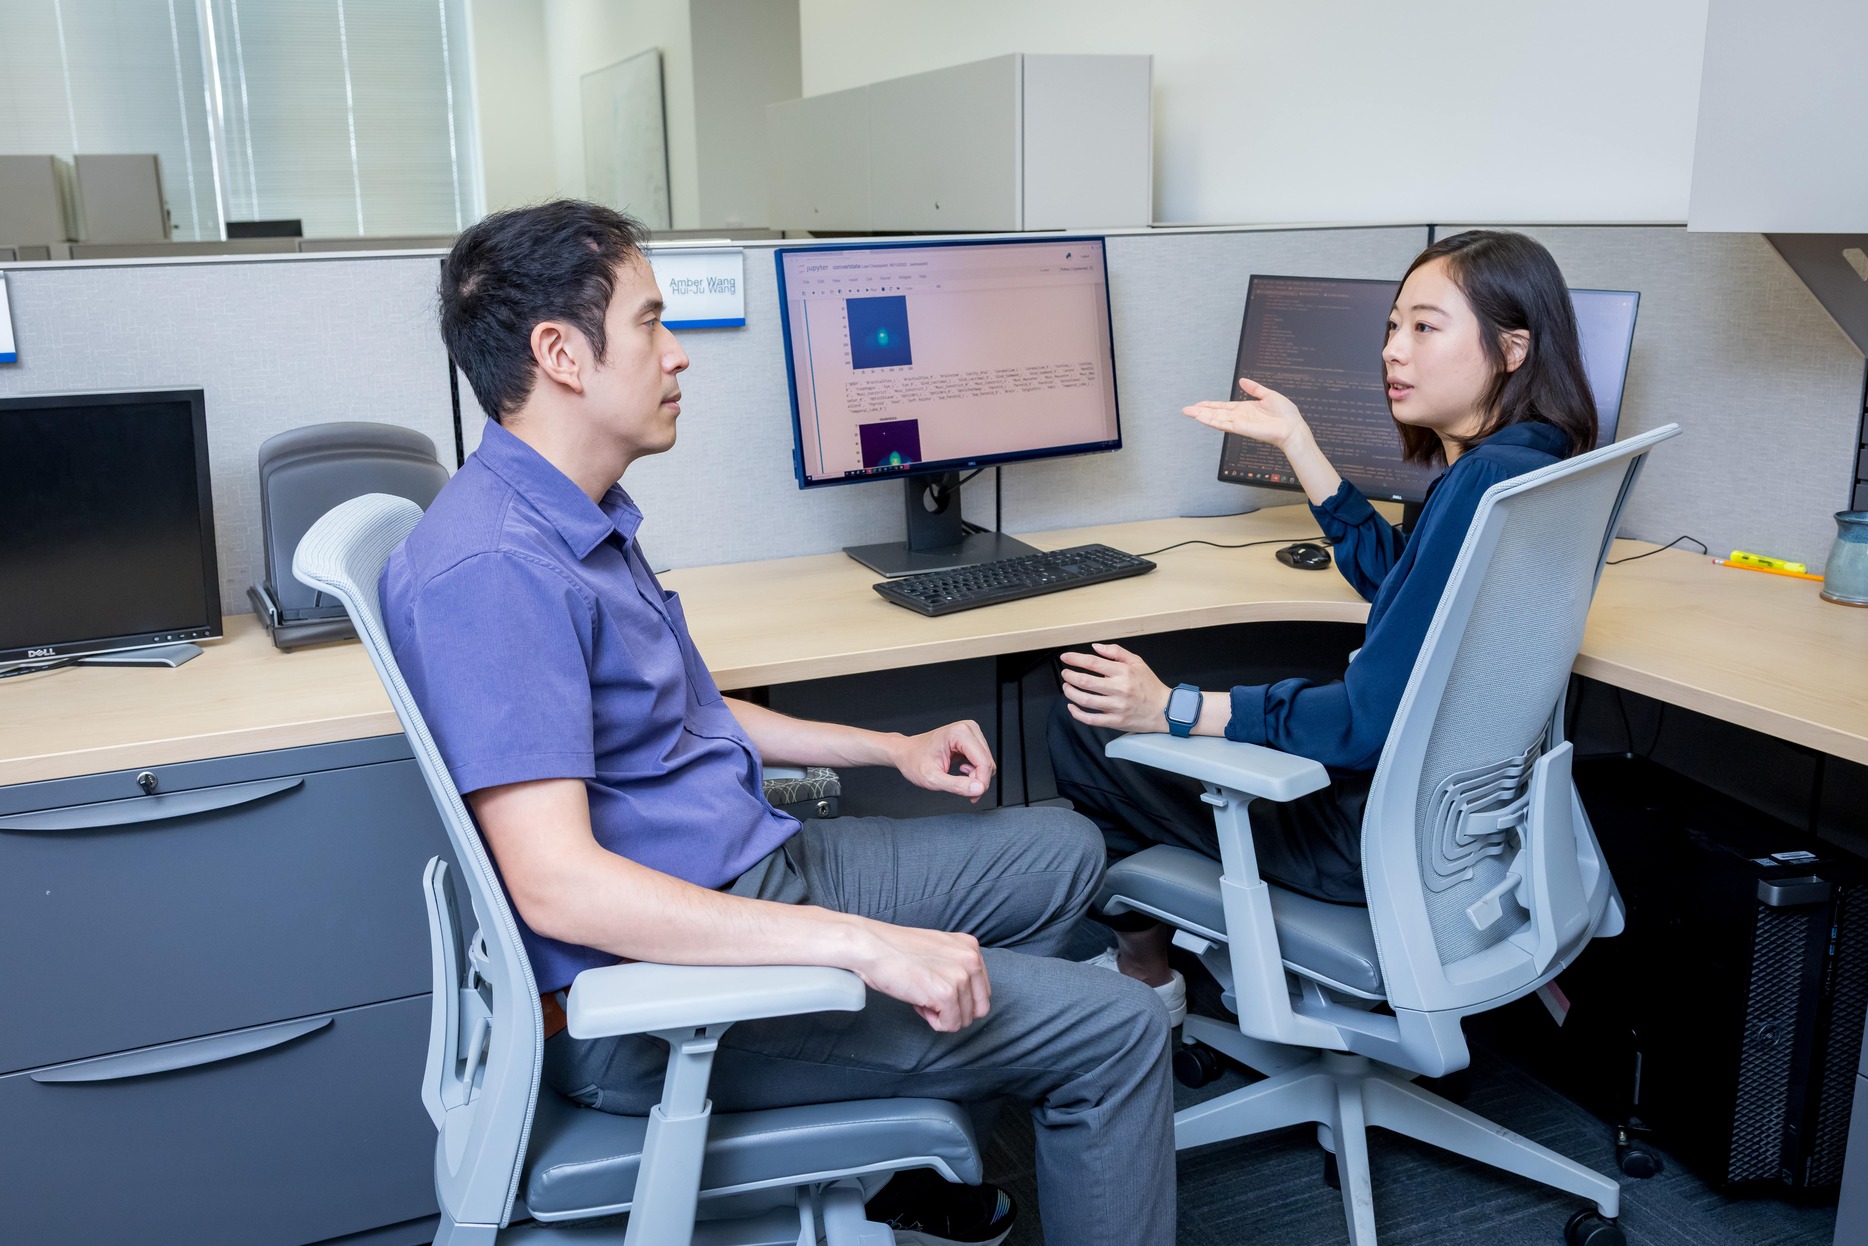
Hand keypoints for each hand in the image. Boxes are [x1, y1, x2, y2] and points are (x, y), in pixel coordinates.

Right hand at [850, 920, 990, 1030]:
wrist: (871, 947)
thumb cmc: (897, 950)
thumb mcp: (939, 950)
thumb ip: (957, 967)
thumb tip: (966, 1000)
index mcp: (971, 947)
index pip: (982, 991)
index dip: (958, 998)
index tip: (935, 987)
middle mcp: (971, 959)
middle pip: (979, 1008)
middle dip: (954, 1010)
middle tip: (929, 996)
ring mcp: (960, 976)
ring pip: (964, 1019)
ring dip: (940, 1015)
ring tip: (920, 994)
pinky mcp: (946, 993)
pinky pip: (949, 1025)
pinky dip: (933, 1021)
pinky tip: (917, 1002)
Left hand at [889, 720, 994, 801]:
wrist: (906, 753)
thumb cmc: (914, 761)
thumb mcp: (932, 779)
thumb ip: (956, 785)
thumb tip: (979, 789)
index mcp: (960, 733)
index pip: (984, 762)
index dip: (981, 783)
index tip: (972, 796)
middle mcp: (968, 729)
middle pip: (987, 762)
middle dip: (978, 781)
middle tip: (961, 789)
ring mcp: (971, 733)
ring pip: (987, 763)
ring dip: (976, 777)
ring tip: (958, 780)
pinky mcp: (972, 740)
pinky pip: (983, 761)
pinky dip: (975, 772)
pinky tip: (961, 772)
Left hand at [1058, 642, 1171, 732]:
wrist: (1165, 709)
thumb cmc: (1149, 685)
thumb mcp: (1137, 662)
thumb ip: (1116, 652)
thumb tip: (1095, 647)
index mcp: (1123, 672)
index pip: (1093, 663)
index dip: (1075, 659)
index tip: (1065, 658)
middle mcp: (1119, 689)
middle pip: (1085, 681)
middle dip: (1070, 676)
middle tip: (1065, 673)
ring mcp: (1117, 707)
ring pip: (1085, 700)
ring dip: (1070, 692)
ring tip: (1066, 687)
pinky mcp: (1116, 721)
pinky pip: (1091, 719)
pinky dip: (1077, 713)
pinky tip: (1071, 707)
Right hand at [1183, 377, 1312, 451]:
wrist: (1292, 427)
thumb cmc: (1285, 414)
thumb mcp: (1268, 395)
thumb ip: (1254, 388)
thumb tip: (1242, 380)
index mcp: (1245, 409)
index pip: (1223, 407)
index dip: (1210, 405)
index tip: (1198, 404)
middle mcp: (1239, 417)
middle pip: (1215, 413)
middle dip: (1200, 411)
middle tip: (1185, 409)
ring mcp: (1239, 423)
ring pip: (1216, 419)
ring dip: (1201, 416)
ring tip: (1188, 412)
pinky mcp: (1241, 428)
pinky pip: (1223, 424)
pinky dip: (1211, 421)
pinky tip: (1201, 418)